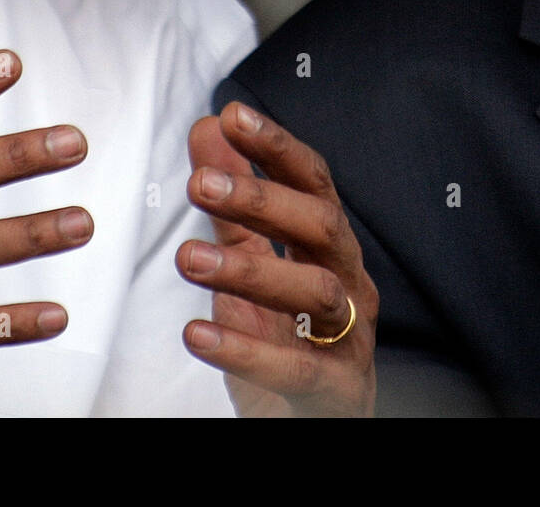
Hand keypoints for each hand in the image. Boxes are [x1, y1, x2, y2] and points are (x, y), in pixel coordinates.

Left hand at [177, 101, 376, 416]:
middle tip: (200, 184)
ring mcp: (351, 338)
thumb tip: (209, 128)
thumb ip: (233, 201)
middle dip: (262, 200)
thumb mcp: (253, 262)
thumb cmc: (288, 340)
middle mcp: (350, 281)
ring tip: (188, 258)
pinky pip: (299, 370)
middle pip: (321, 226)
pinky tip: (197, 334)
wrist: (309, 422)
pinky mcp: (339, 392)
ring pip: (316, 292)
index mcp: (331, 245)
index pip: (313, 181)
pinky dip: (247, 351)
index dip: (276, 146)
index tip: (232, 116)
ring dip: (250, 272)